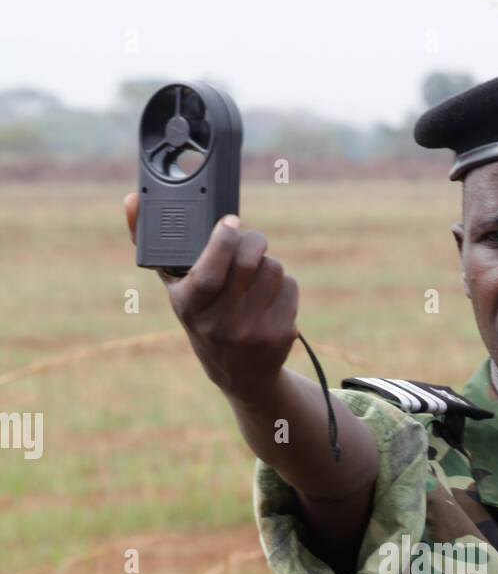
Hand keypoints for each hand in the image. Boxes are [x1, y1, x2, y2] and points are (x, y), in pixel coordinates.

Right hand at [123, 193, 298, 400]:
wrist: (240, 374)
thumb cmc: (204, 320)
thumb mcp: (178, 291)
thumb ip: (155, 246)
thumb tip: (131, 199)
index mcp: (190, 310)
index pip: (209, 272)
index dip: (222, 241)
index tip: (229, 221)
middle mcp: (222, 325)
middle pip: (248, 262)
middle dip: (252, 240)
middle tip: (248, 239)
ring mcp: (254, 331)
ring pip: (273, 268)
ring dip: (267, 262)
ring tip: (255, 275)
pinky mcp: (281, 333)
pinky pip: (289, 286)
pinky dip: (282, 283)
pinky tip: (268, 295)